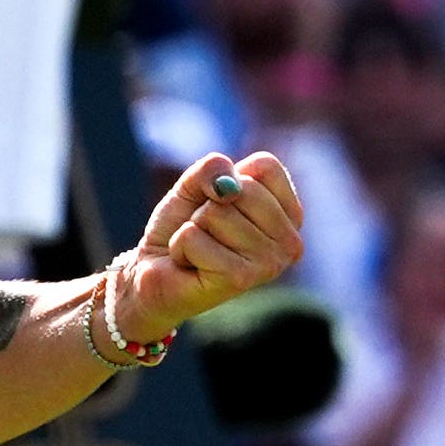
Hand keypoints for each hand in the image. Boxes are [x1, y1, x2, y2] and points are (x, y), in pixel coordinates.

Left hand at [117, 151, 303, 340]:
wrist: (154, 272)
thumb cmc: (181, 227)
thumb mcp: (194, 185)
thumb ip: (211, 168)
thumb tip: (227, 187)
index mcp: (289, 214)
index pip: (266, 166)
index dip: (227, 177)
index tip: (218, 203)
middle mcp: (290, 241)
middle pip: (243, 189)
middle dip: (207, 206)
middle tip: (205, 231)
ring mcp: (269, 263)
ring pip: (216, 214)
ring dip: (192, 228)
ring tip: (198, 249)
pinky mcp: (240, 278)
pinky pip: (192, 237)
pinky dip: (179, 246)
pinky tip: (189, 264)